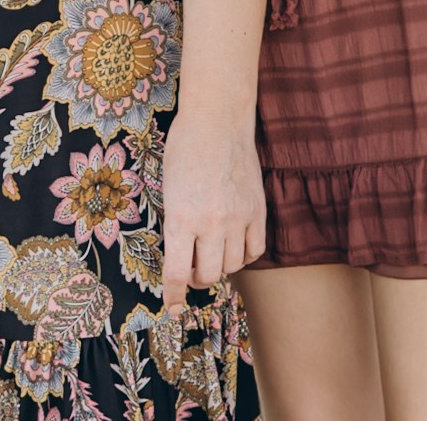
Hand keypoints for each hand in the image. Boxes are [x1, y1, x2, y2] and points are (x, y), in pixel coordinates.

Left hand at [158, 108, 266, 313]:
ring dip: (219, 267)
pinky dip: (243, 255)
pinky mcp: (258, 210)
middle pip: (207, 275)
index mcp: (181, 218)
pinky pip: (255, 250)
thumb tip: (182, 256)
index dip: (173, 296)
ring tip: (211, 254)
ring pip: (232, 265)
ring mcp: (238, 218)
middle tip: (191, 271)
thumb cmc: (184, 149)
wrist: (218, 120)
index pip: (177, 274)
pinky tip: (234, 246)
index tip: (172, 307)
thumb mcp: (169, 190)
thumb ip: (177, 225)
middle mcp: (211, 223)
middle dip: (196, 280)